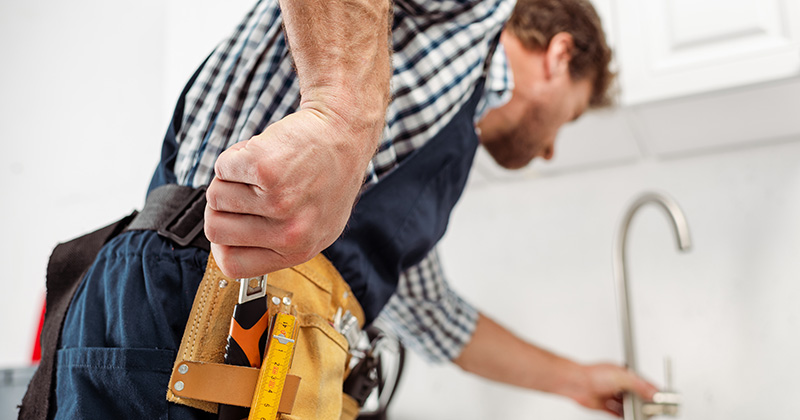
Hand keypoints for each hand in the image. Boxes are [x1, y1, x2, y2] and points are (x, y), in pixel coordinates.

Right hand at [204, 108, 375, 277]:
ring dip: (231, 178)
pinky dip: (235, 155)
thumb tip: (227, 248)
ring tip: (263, 170)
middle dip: (223, 206)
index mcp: (298, 251)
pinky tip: (263, 153)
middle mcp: (290, 233)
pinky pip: (222, 168)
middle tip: (249, 189)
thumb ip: (275, 243)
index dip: (223, 244)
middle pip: (215, 230)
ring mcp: (278, 202)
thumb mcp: (314, 225)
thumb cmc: (328, 174)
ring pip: (216, 196)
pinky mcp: (267, 169)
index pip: (233, 265)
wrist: (343, 131)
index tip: (230, 225)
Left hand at [565, 363, 657, 416]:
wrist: (576, 383)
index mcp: (624, 374)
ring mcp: (611, 394)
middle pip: (636, 395)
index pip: (643, 383)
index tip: (660, 398)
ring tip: (642, 415)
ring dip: (634, 410)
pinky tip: (628, 418)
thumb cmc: (594, 374)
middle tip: (651, 409)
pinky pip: (617, 412)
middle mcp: (618, 384)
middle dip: (644, 402)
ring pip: (627, 405)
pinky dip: (623, 416)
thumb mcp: (622, 377)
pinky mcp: (604, 404)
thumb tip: (653, 392)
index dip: (652, 391)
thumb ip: (639, 385)